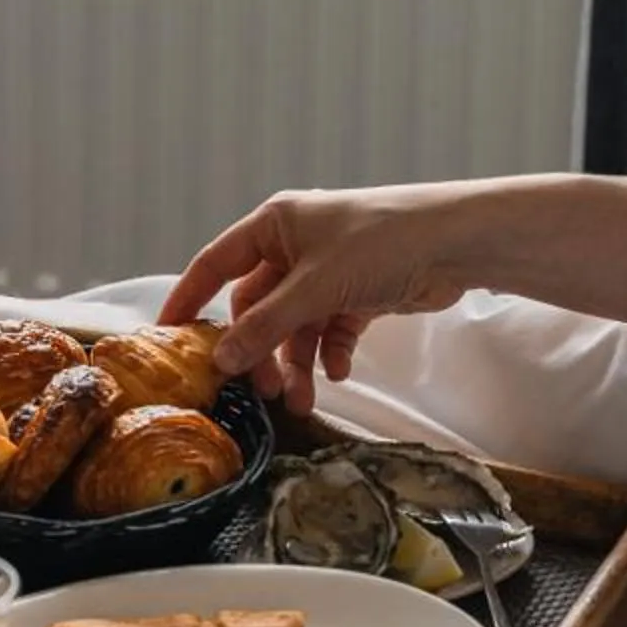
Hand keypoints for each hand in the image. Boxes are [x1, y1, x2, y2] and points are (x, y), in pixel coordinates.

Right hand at [162, 189, 466, 410]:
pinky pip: (329, 330)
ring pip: (295, 326)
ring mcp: (327, 270)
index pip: (215, 264)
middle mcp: (296, 245)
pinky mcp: (358, 292)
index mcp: (275, 225)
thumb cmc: (381, 243)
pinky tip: (336, 374)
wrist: (457, 243)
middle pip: (258, 306)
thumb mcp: (313, 288)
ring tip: (301, 401)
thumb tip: (221, 359)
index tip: (168, 338)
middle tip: (260, 390)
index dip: (189, 299)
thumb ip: (265, 327)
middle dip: (260, 350)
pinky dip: (329, 353)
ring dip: (296, 363)